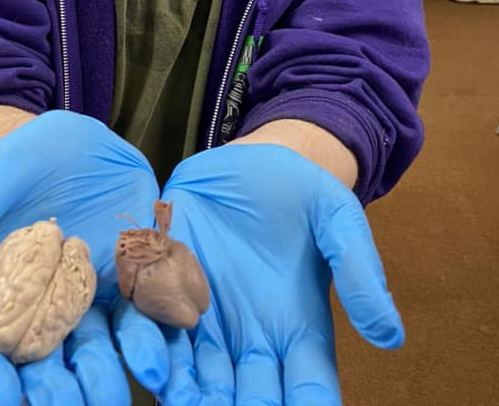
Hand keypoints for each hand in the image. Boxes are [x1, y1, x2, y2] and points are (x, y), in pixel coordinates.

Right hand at [0, 110, 168, 405]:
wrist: (74, 140)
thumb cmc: (18, 163)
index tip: (0, 400)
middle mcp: (46, 308)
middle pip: (48, 366)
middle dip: (58, 392)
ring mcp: (93, 297)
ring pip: (102, 350)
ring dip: (112, 374)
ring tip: (128, 385)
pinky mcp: (134, 277)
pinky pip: (148, 313)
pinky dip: (159, 334)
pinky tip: (169, 347)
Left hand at [158, 144, 403, 405]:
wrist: (248, 159)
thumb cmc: (300, 191)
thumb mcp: (337, 220)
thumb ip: (359, 272)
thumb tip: (391, 336)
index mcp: (301, 329)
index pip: (307, 389)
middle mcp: (251, 336)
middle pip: (248, 399)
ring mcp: (205, 317)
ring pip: (197, 378)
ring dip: (190, 398)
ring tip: (185, 405)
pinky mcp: (165, 287)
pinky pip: (152, 328)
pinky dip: (148, 350)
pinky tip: (150, 365)